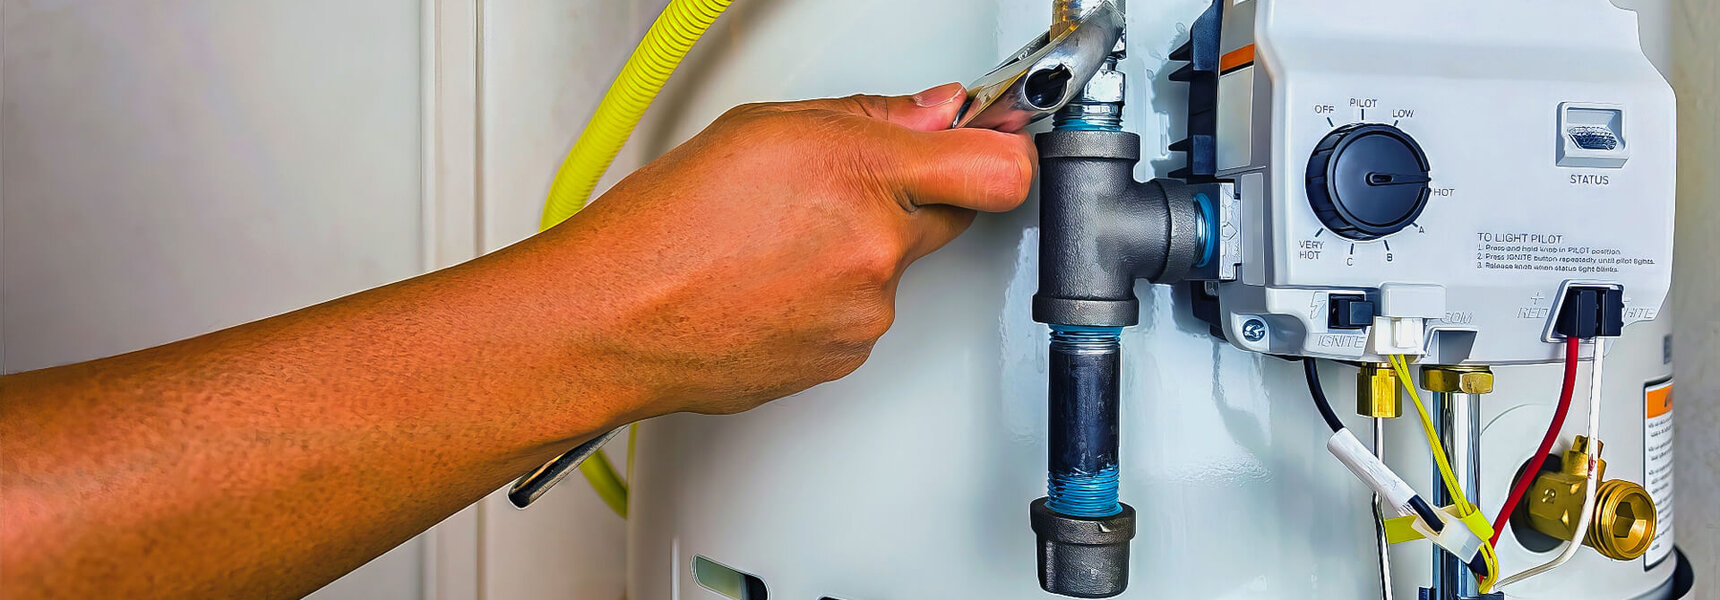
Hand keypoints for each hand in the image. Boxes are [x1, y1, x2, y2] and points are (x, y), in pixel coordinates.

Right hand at [545, 83, 1035, 418]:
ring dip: (861, 249)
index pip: (998, 170)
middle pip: (950, 214)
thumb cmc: (667, 226)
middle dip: (912, 195)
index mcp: (863, 176)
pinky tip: (774, 279)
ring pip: (896, 266)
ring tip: (780, 241)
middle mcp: (878, 251)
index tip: (1000, 138)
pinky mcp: (846, 358)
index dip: (1006, 150)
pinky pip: (863, 313)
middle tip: (844, 185)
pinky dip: (832, 295)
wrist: (615, 322)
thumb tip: (932, 111)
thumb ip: (869, 117)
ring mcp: (866, 314)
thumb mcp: (765, 127)